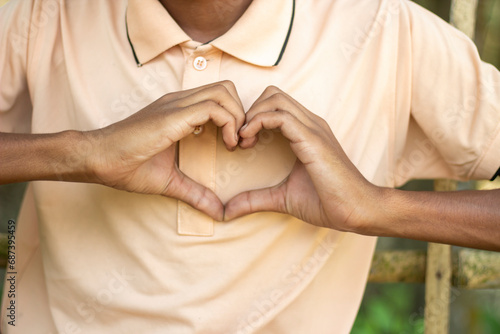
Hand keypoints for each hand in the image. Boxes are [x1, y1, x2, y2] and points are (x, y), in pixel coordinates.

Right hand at [88, 81, 244, 220]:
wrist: (98, 159)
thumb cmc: (127, 167)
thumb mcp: (171, 181)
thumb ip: (196, 193)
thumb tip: (218, 212)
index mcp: (180, 111)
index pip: (219, 98)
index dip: (235, 118)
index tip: (237, 146)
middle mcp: (180, 102)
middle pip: (226, 88)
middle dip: (242, 113)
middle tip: (242, 143)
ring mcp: (176, 105)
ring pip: (223, 92)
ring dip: (238, 117)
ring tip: (235, 144)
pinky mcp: (173, 115)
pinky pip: (213, 107)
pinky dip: (229, 123)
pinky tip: (227, 145)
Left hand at [224, 86, 381, 231]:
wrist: (356, 211)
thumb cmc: (327, 203)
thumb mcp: (282, 198)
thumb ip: (255, 199)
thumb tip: (228, 210)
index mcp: (305, 132)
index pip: (274, 104)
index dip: (252, 117)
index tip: (240, 142)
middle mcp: (309, 124)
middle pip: (272, 94)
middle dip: (249, 111)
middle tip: (239, 139)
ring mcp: (312, 128)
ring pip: (274, 98)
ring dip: (251, 115)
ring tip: (243, 141)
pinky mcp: (312, 139)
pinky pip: (280, 116)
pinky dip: (257, 123)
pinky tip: (249, 142)